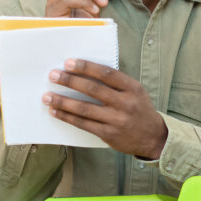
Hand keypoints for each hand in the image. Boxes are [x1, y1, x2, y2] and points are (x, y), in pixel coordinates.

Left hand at [42, 59, 168, 158]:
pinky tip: (56, 112)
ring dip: (63, 101)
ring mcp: (116, 120)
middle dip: (70, 81)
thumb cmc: (139, 109)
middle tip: (53, 75)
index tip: (68, 63)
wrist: (153, 137)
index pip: (106, 73)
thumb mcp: (135, 92)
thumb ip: (115, 83)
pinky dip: (67, 117)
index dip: (86, 67)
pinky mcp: (109, 134)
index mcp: (132, 88)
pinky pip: (84, 124)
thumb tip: (84, 73)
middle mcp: (125, 103)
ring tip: (47, 96)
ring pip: (85, 109)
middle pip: (93, 89)